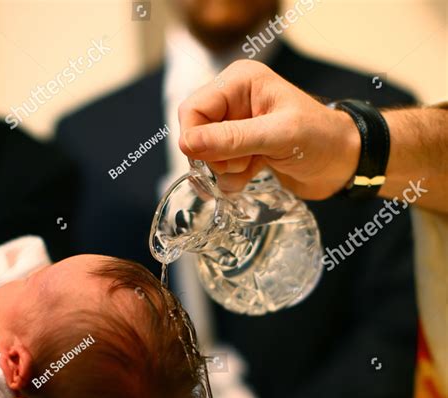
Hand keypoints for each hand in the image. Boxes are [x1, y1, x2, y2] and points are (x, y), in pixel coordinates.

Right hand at [179, 59, 360, 198]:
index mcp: (240, 82)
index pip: (193, 109)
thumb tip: (187, 144)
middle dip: (213, 157)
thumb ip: (231, 139)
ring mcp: (239, 127)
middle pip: (196, 134)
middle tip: (241, 164)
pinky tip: (251, 177)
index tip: (209, 161)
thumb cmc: (320, 139)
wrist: (344, 162)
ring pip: (207, 155)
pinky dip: (232, 179)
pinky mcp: (244, 150)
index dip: (195, 138)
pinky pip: (221, 169)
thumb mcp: (277, 136)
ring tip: (250, 169)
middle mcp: (235, 101)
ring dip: (224, 171)